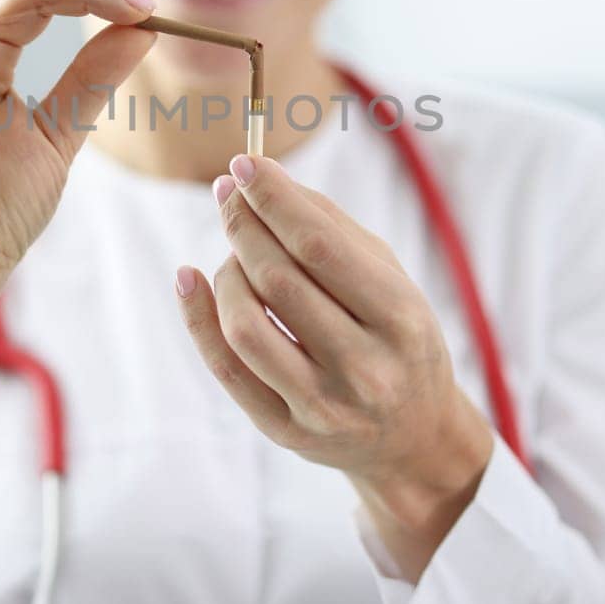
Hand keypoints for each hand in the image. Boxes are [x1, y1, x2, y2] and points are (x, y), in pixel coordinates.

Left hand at [175, 153, 494, 580]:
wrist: (415, 438)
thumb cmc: (397, 338)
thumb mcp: (390, 278)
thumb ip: (331, 227)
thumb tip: (260, 182)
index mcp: (400, 318)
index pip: (319, 247)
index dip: (274, 200)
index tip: (243, 165)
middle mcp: (364, 367)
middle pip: (278, 280)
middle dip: (243, 226)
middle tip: (229, 196)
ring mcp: (323, 407)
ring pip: (245, 326)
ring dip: (226, 273)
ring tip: (235, 254)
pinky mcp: (287, 432)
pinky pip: (227, 369)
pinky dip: (198, 317)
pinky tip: (189, 279)